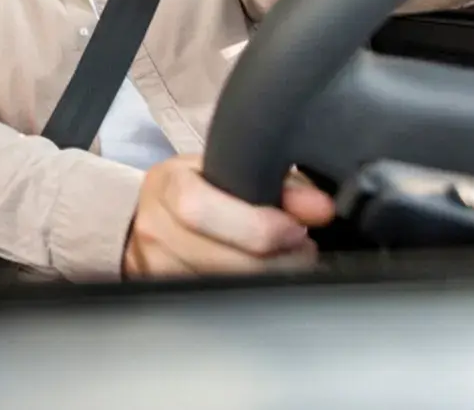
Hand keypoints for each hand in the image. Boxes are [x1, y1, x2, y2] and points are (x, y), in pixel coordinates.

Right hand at [123, 154, 334, 277]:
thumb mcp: (235, 170)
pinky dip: (252, 294)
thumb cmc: (202, 186)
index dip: (255, 225)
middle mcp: (154, 226)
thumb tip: (319, 208)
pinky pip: (218, 303)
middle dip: (276, 260)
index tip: (294, 229)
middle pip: (217, 258)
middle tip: (302, 249)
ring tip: (286, 260)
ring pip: (222, 288)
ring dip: (269, 280)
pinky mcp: (168, 293)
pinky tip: (265, 277)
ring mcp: (156, 264)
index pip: (198, 208)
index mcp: (167, 184)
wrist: (158, 213)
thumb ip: (282, 184)